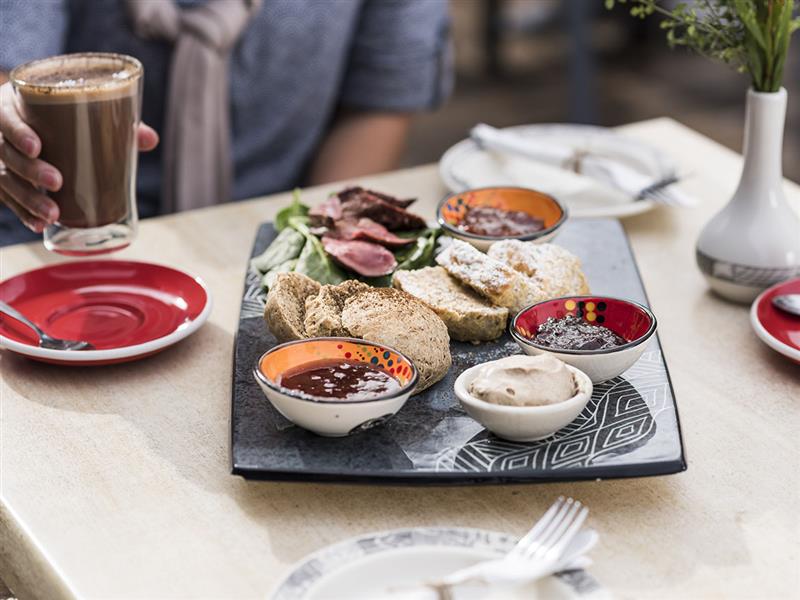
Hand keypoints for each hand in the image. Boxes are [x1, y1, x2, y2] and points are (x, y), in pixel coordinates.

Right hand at [0, 81, 158, 231]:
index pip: (5, 117)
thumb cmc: (60, 113)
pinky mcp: (4, 181)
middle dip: (29, 170)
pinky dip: (24, 214)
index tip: (37, 147)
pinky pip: (7, 199)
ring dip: (27, 200)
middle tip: (57, 182)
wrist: (34, 121)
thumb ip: (114, 123)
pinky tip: (40, 225)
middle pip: (4, 152)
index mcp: (13, 106)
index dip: (17, 132)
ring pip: (4, 180)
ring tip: (53, 215)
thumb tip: (151, 140)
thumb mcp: (79, 111)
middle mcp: (0, 132)